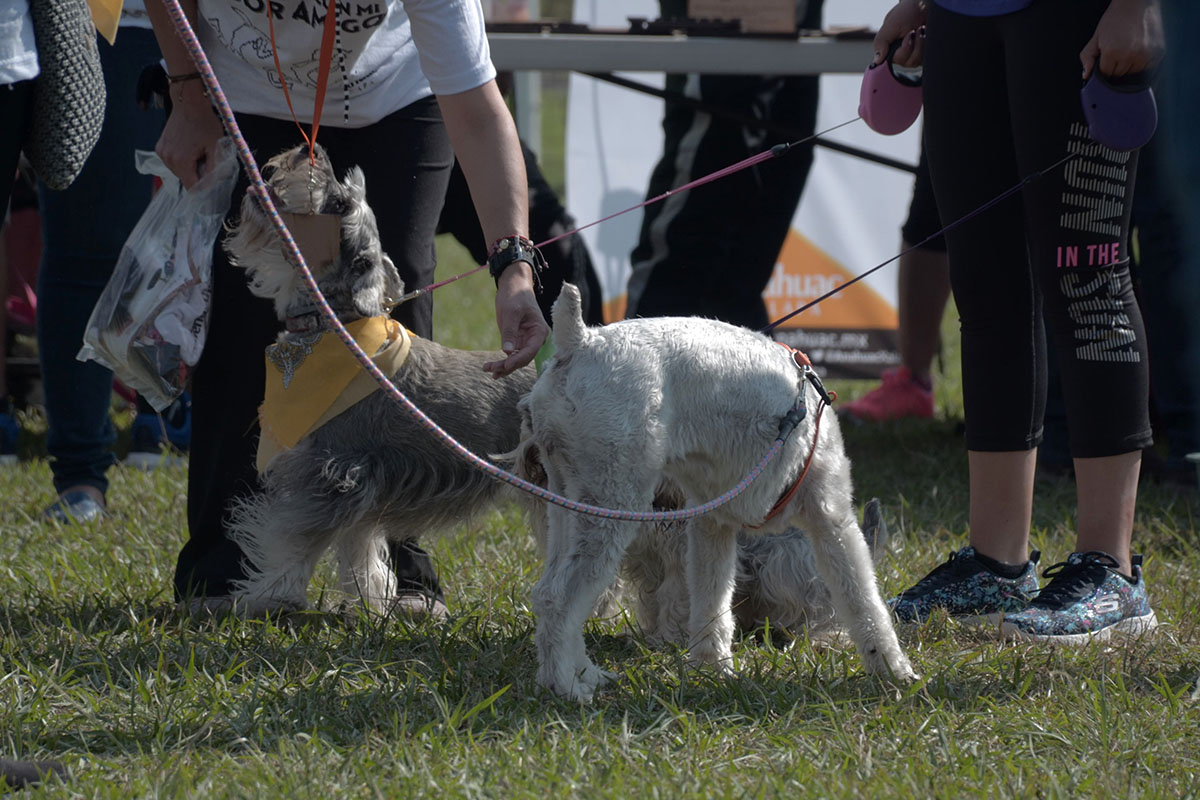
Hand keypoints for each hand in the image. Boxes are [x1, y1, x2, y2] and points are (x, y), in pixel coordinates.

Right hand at [155, 81, 223, 187]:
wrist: (189, 102)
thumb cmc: (205, 122)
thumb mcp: (216, 147)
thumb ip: (214, 170)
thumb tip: (211, 186)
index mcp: (181, 161)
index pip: (193, 188)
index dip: (205, 188)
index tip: (212, 181)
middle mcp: (168, 159)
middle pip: (186, 180)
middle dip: (198, 175)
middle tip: (206, 158)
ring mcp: (162, 153)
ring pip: (179, 172)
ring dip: (190, 167)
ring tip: (197, 150)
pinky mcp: (160, 147)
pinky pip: (173, 162)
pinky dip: (182, 159)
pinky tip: (189, 147)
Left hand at [483, 262, 548, 377]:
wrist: (513, 285)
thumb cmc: (515, 295)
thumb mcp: (511, 312)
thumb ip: (510, 332)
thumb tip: (507, 352)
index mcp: (539, 331)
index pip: (530, 350)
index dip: (518, 359)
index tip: (506, 365)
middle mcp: (534, 339)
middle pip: (523, 358)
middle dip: (508, 365)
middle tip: (491, 369)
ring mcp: (525, 340)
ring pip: (516, 359)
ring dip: (503, 366)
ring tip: (488, 370)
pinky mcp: (516, 340)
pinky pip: (510, 355)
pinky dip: (502, 361)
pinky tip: (491, 368)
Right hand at [872, 0, 926, 66]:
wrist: (923, 4)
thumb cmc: (906, 12)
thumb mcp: (891, 25)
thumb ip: (880, 43)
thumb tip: (876, 61)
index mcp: (888, 48)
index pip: (893, 62)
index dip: (903, 50)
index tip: (909, 35)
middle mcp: (899, 54)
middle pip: (906, 62)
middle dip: (912, 45)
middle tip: (913, 31)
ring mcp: (911, 56)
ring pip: (915, 61)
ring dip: (920, 44)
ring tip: (921, 29)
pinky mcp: (922, 55)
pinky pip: (924, 59)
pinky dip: (926, 45)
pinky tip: (925, 35)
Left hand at [1080, 0, 1163, 79]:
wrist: (1138, 2)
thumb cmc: (1116, 17)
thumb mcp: (1097, 36)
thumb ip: (1088, 56)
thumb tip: (1086, 75)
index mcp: (1112, 52)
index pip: (1105, 74)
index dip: (1104, 67)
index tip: (1106, 57)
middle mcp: (1130, 55)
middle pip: (1119, 75)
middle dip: (1116, 67)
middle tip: (1118, 50)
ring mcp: (1146, 54)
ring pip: (1133, 73)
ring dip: (1129, 66)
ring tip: (1129, 48)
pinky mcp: (1159, 52)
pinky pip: (1148, 69)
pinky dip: (1142, 63)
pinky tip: (1139, 50)